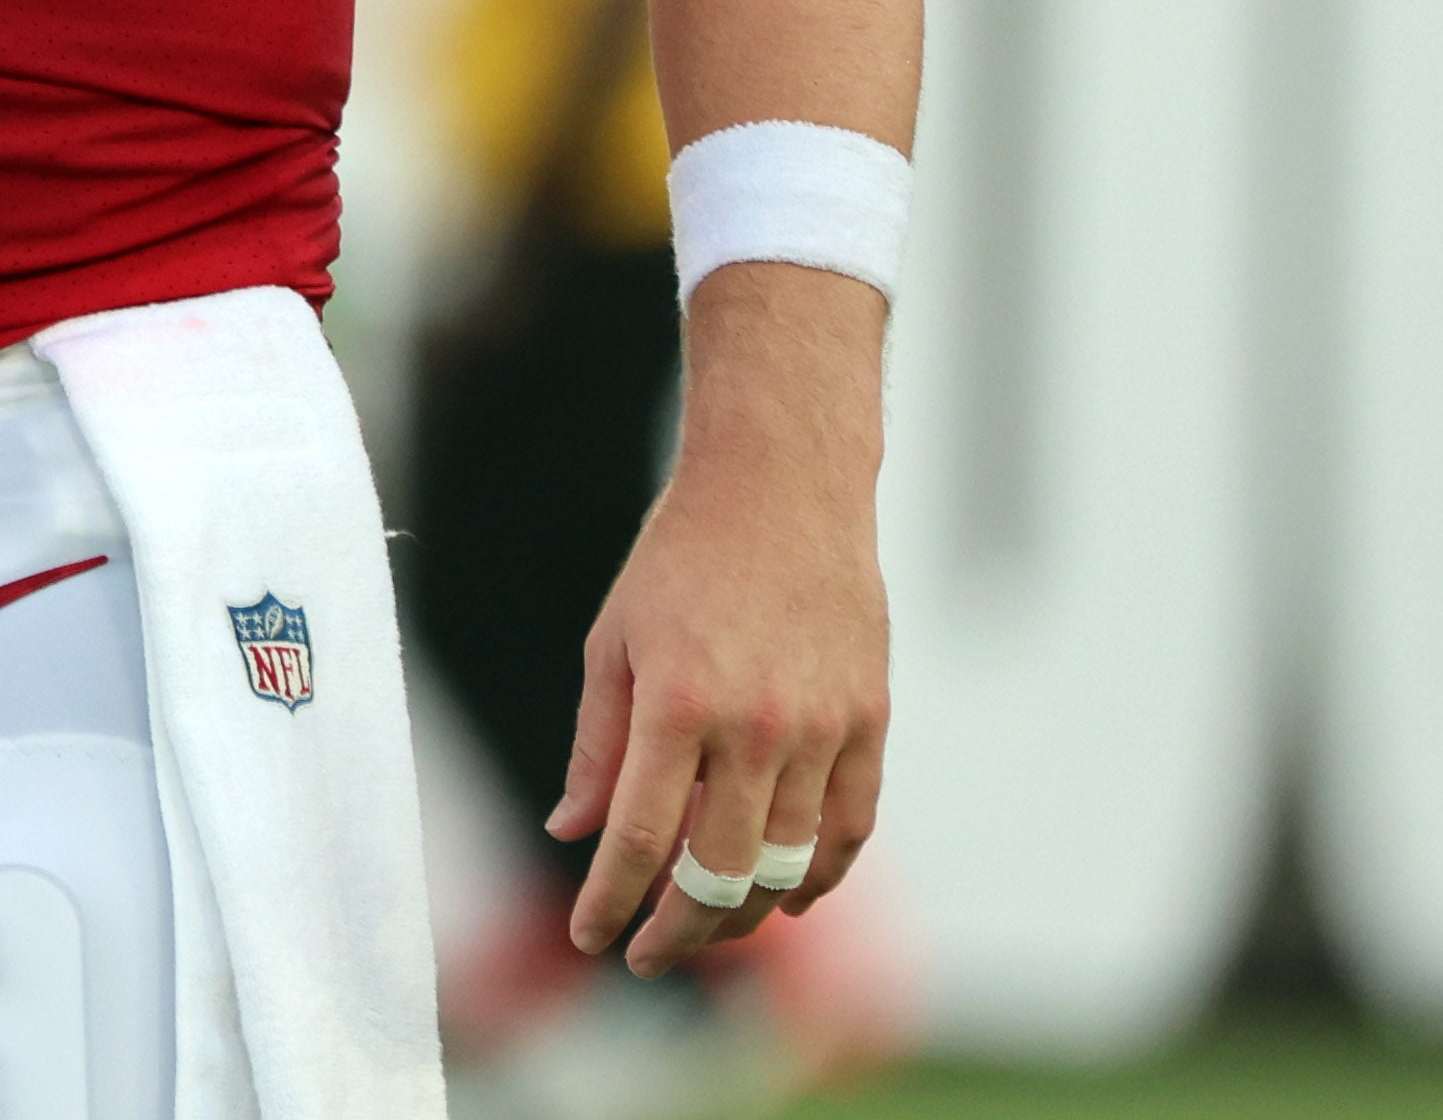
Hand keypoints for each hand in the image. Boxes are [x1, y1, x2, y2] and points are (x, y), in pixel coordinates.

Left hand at [544, 263, 892, 979]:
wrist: (782, 485)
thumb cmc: (681, 559)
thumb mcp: (613, 643)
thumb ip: (597, 747)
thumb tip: (571, 832)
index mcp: (677, 704)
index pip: (641, 840)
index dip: (610, 902)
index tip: (590, 936)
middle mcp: (756, 725)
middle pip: (719, 874)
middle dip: (676, 932)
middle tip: (647, 956)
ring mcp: (824, 726)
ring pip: (790, 865)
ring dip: (745, 914)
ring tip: (708, 928)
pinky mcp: (871, 718)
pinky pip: (851, 828)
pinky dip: (820, 876)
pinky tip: (787, 896)